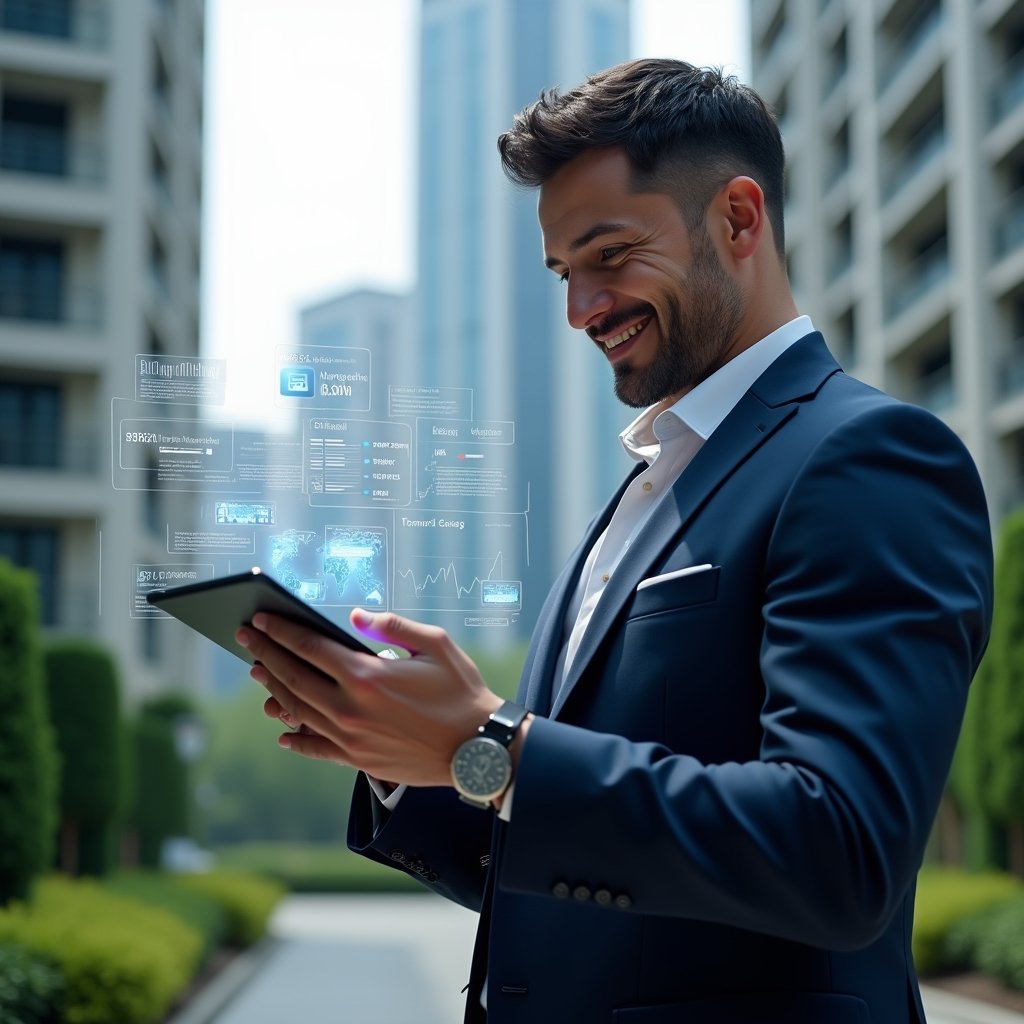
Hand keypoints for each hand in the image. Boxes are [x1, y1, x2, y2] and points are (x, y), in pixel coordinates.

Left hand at [236, 609, 503, 786]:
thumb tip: (356, 615)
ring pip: (298, 711)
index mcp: (366, 675)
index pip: (309, 647)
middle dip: (266, 653)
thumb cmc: (461, 692)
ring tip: (259, 672)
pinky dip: (295, 738)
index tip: (260, 618)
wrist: (477, 749)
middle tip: (246, 637)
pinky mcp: (358, 760)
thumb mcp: (435, 644)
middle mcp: (350, 708)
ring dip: (274, 689)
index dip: (281, 630)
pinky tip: (282, 730)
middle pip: (294, 677)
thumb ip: (392, 625)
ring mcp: (350, 738)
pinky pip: (315, 747)